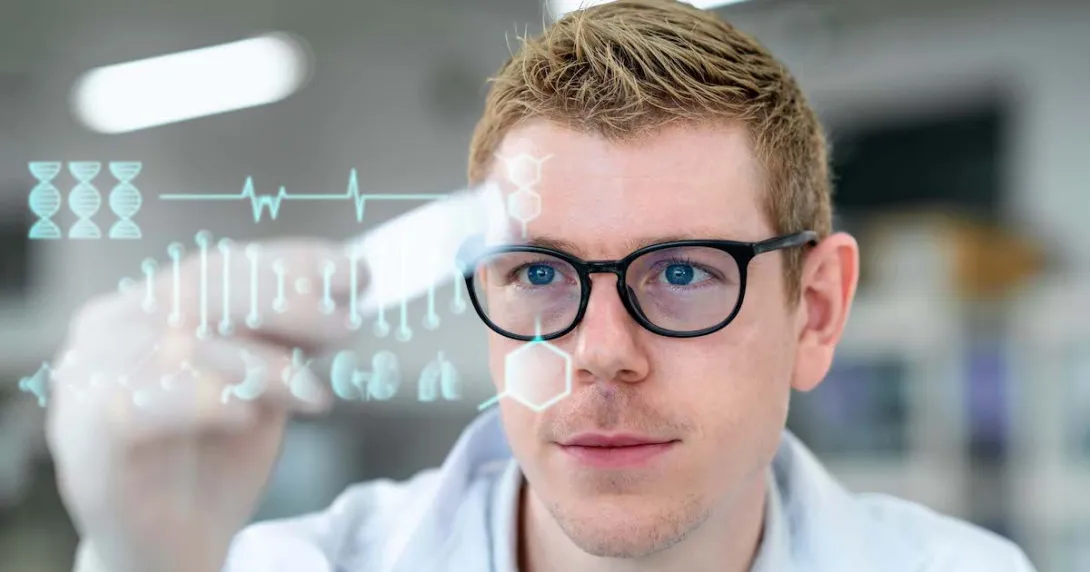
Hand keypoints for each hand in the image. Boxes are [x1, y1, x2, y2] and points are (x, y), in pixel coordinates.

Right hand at [47, 238, 362, 571]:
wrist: (172, 547)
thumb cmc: (215, 460)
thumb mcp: (265, 385)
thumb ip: (290, 336)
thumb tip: (349, 283)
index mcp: (148, 304)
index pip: (221, 267)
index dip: (290, 265)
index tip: (356, 271)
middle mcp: (109, 328)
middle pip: (201, 293)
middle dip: (285, 305)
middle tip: (346, 327)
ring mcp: (88, 378)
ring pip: (180, 344)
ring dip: (259, 366)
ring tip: (313, 395)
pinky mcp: (85, 435)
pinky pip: (143, 404)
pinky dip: (202, 401)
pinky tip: (245, 415)